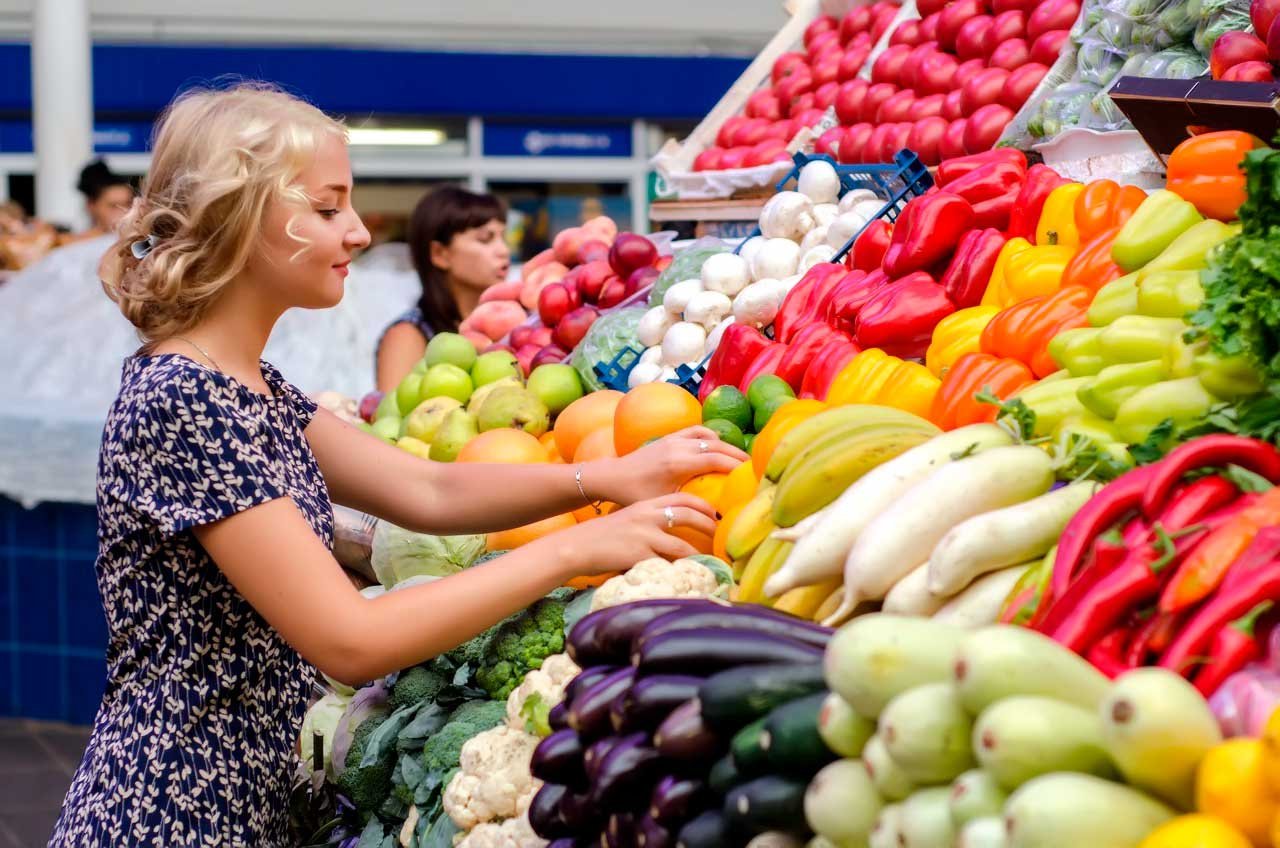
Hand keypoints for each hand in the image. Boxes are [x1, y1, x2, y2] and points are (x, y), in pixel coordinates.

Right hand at [542, 493, 718, 575]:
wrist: (577, 546)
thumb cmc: (602, 535)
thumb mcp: (629, 518)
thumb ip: (650, 519)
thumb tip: (673, 528)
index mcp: (646, 504)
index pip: (682, 498)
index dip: (703, 505)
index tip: (716, 513)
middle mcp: (647, 516)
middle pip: (687, 514)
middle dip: (709, 524)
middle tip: (720, 535)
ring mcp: (644, 536)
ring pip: (682, 544)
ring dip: (698, 553)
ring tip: (709, 561)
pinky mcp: (638, 556)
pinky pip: (666, 565)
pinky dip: (679, 570)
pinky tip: (687, 576)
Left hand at [591, 426, 747, 506]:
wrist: (612, 476)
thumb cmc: (634, 495)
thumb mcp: (664, 504)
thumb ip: (688, 507)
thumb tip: (715, 519)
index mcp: (678, 464)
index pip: (717, 460)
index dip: (737, 467)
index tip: (752, 475)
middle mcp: (678, 447)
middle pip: (718, 447)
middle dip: (738, 456)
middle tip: (754, 468)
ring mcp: (673, 439)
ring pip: (709, 437)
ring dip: (726, 446)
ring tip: (739, 459)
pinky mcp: (669, 437)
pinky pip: (696, 431)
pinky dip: (710, 436)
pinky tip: (717, 446)